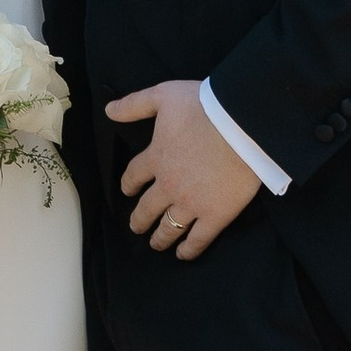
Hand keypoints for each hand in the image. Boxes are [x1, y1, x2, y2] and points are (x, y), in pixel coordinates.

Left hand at [107, 79, 260, 259]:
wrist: (242, 124)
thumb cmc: (205, 106)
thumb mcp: (164, 95)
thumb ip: (135, 104)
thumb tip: (108, 110)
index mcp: (156, 157)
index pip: (134, 175)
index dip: (129, 184)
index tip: (128, 190)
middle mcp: (168, 185)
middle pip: (147, 208)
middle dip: (139, 220)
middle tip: (136, 227)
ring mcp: (191, 203)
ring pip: (168, 228)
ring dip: (159, 238)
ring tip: (156, 243)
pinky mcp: (215, 215)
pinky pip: (198, 239)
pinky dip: (189, 250)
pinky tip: (183, 255)